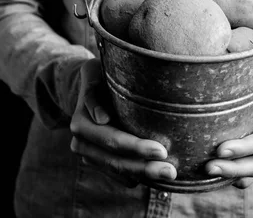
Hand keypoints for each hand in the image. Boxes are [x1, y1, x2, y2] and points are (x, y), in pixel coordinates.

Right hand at [69, 58, 176, 186]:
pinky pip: (120, 177)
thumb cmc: (99, 77)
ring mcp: (90, 157)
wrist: (92, 88)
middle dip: (144, 168)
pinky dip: (139, 176)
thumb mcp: (94, 75)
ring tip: (169, 174)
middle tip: (171, 171)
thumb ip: (93, 95)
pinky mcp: (100, 164)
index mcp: (80, 124)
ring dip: (144, 176)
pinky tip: (158, 175)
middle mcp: (81, 144)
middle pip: (116, 162)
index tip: (162, 150)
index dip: (136, 147)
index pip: (111, 140)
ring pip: (119, 173)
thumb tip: (102, 118)